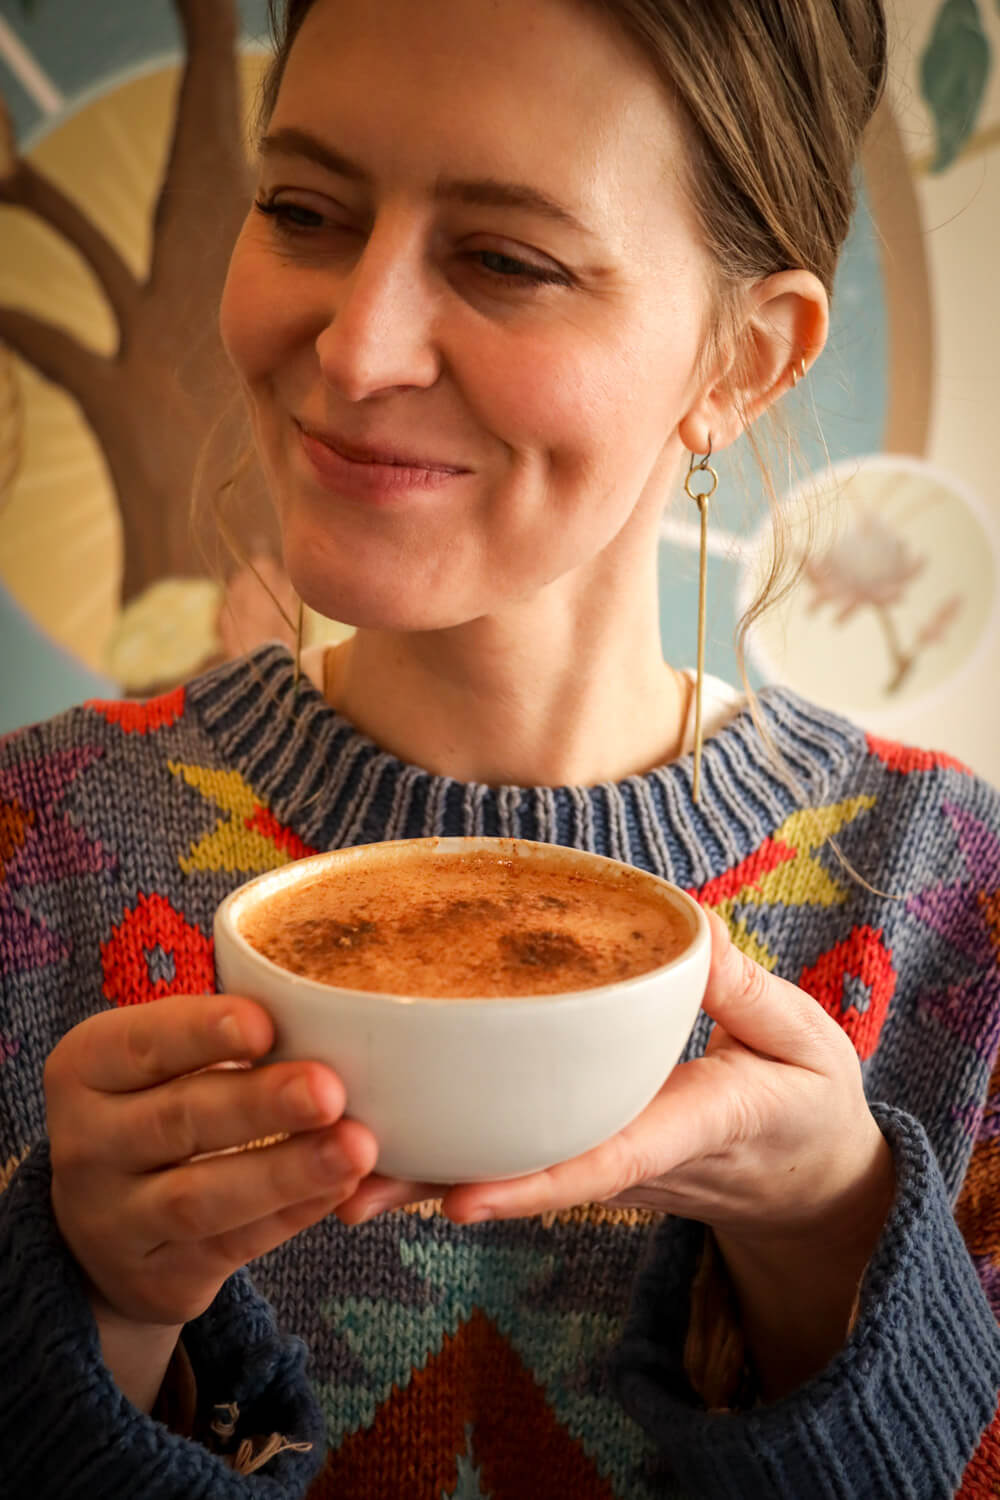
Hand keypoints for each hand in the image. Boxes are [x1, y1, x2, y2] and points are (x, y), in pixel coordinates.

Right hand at [45, 994, 376, 1403]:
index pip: (141, 1044)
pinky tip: (342, 1187)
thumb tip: (327, 1017)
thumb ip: (222, 1036)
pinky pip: (231, 1245)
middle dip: (258, 1104)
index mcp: (86, 1067)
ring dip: (285, 1171)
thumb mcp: (157, 1062)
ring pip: (201, 1196)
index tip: (265, 1023)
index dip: (201, 1032)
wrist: (104, 1225)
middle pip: (177, 1120)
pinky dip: (291, 1214)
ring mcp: (114, 1219)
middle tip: (328, 1089)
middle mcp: (86, 1144)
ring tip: (355, 1148)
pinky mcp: (156, 1276)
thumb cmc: (155, 1105)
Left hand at [336, 914, 893, 1391]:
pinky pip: (518, 1150)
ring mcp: (604, 1160)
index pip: (606, 1161)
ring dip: (424, 1176)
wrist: (808, 1176)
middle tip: (347, 1192)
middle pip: (527, 1177)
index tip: (459, 1198)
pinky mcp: (590, 1147)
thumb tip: (693, 934)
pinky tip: (382, 1133)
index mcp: (693, 1128)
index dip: (532, 1184)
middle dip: (439, 1186)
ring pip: (508, 1171)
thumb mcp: (803, 1043)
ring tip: (334, 1179)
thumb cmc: (806, 1101)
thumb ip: (748, 992)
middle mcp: (631, 1157)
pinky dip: (451, 1148)